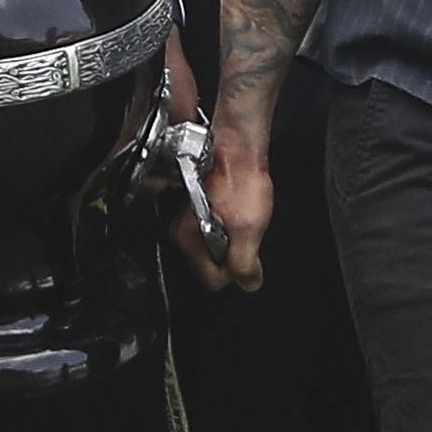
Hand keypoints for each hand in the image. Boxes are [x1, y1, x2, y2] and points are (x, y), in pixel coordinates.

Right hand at [192, 152, 271, 293]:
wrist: (237, 148)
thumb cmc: (240, 179)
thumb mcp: (248, 226)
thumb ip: (245, 262)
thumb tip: (248, 283)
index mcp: (186, 238)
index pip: (213, 280)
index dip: (233, 269)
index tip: (244, 250)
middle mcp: (183, 232)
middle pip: (212, 267)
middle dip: (231, 256)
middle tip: (242, 230)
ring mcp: (190, 222)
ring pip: (216, 253)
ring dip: (232, 241)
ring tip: (240, 217)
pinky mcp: (199, 213)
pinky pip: (217, 237)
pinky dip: (231, 229)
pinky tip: (237, 212)